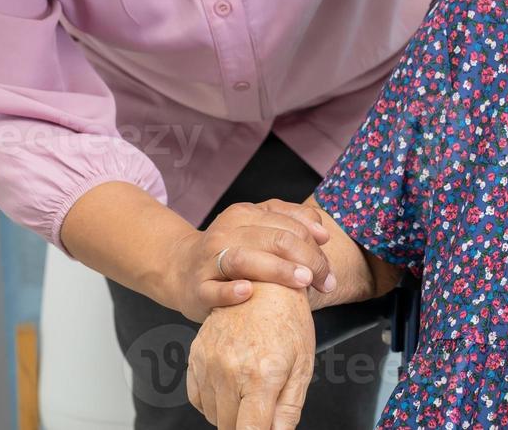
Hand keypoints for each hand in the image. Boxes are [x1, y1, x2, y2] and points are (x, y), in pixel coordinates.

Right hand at [168, 200, 336, 322]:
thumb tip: (322, 232)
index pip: (288, 225)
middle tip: (324, 281)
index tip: (328, 270)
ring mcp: (209, 260)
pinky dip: (231, 290)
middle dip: (307, 260)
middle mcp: (226, 232)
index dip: (315, 246)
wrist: (179, 269)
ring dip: (278, 270)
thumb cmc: (229, 251)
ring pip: (245, 259)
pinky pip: (214, 289)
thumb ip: (291, 221)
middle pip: (274, 239)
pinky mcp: (197, 288)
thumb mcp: (257, 228)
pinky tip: (248, 292)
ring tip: (303, 281)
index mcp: (244, 214)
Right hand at [187, 282, 315, 429]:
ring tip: (251, 386)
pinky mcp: (195, 356)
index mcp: (261, 376)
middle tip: (263, 404)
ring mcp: (208, 363)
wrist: (265, 284)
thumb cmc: (289, 323)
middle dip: (247, 425)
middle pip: (229, 427)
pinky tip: (232, 383)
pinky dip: (213, 401)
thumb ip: (289, 410)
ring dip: (230, 413)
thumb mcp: (302, 367)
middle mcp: (229, 371)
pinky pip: (198, 398)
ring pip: (213, 415)